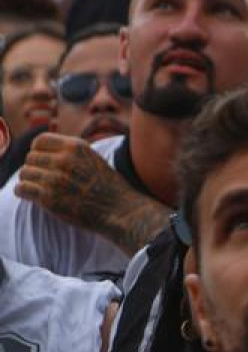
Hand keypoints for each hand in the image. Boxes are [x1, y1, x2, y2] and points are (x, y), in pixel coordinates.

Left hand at [17, 133, 168, 251]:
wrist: (121, 210)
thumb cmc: (108, 187)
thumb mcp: (93, 159)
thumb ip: (70, 153)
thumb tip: (44, 153)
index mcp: (76, 147)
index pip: (39, 141)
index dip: (38, 151)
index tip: (44, 162)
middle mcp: (65, 160)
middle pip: (31, 158)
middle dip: (35, 168)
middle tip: (46, 180)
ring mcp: (56, 179)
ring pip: (25, 173)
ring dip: (30, 181)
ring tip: (41, 189)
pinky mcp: (50, 198)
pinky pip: (22, 188)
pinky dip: (24, 192)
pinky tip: (34, 196)